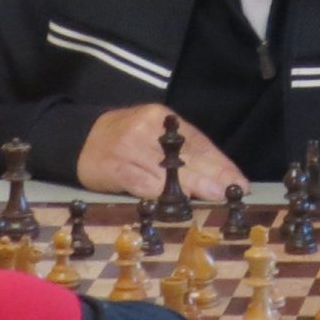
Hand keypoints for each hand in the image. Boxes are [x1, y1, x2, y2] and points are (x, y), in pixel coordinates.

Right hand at [77, 103, 240, 200]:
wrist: (80, 139)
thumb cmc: (125, 139)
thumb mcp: (153, 134)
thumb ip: (180, 150)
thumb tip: (215, 175)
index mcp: (161, 117)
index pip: (197, 142)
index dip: (220, 164)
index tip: (239, 182)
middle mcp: (146, 129)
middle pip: (186, 156)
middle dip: (213, 176)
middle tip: (232, 192)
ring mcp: (129, 147)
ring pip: (167, 171)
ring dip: (193, 187)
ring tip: (214, 198)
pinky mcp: (114, 167)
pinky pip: (142, 183)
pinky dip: (161, 193)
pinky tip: (179, 202)